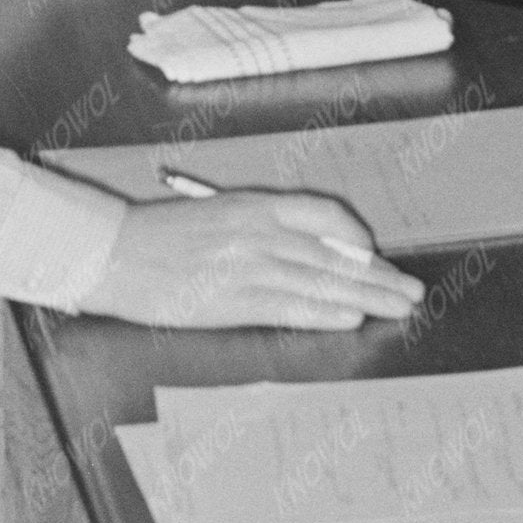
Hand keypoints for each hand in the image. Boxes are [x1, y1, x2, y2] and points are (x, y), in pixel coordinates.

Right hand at [91, 190, 420, 337]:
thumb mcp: (214, 216)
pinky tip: (351, 317)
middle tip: (411, 290)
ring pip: (322, 280)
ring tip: (397, 307)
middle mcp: (257, 231)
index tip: (375, 255)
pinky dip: (326, 311)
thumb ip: (259, 229)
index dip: (357, 237)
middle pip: (334, 253)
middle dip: (379, 274)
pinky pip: (292, 305)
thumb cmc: (155, 237)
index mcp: (252, 205)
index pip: (323, 215)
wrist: (110, 254)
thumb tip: (307, 253)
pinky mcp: (233, 299)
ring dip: (366, 296)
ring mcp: (247, 264)